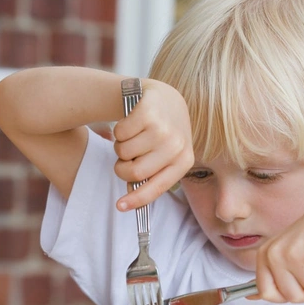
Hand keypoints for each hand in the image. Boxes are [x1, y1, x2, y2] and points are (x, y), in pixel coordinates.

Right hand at [113, 79, 193, 210]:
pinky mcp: (147, 112)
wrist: (165, 98)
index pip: (156, 187)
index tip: (120, 207)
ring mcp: (162, 127)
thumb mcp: (166, 155)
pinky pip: (119, 133)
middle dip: (122, 168)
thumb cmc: (162, 133)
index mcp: (184, 161)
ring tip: (133, 137)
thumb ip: (151, 175)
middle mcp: (177, 145)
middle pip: (135, 172)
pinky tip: (131, 123)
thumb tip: (128, 201)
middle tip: (125, 159)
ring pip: (124, 152)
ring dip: (121, 147)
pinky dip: (119, 131)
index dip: (136, 200)